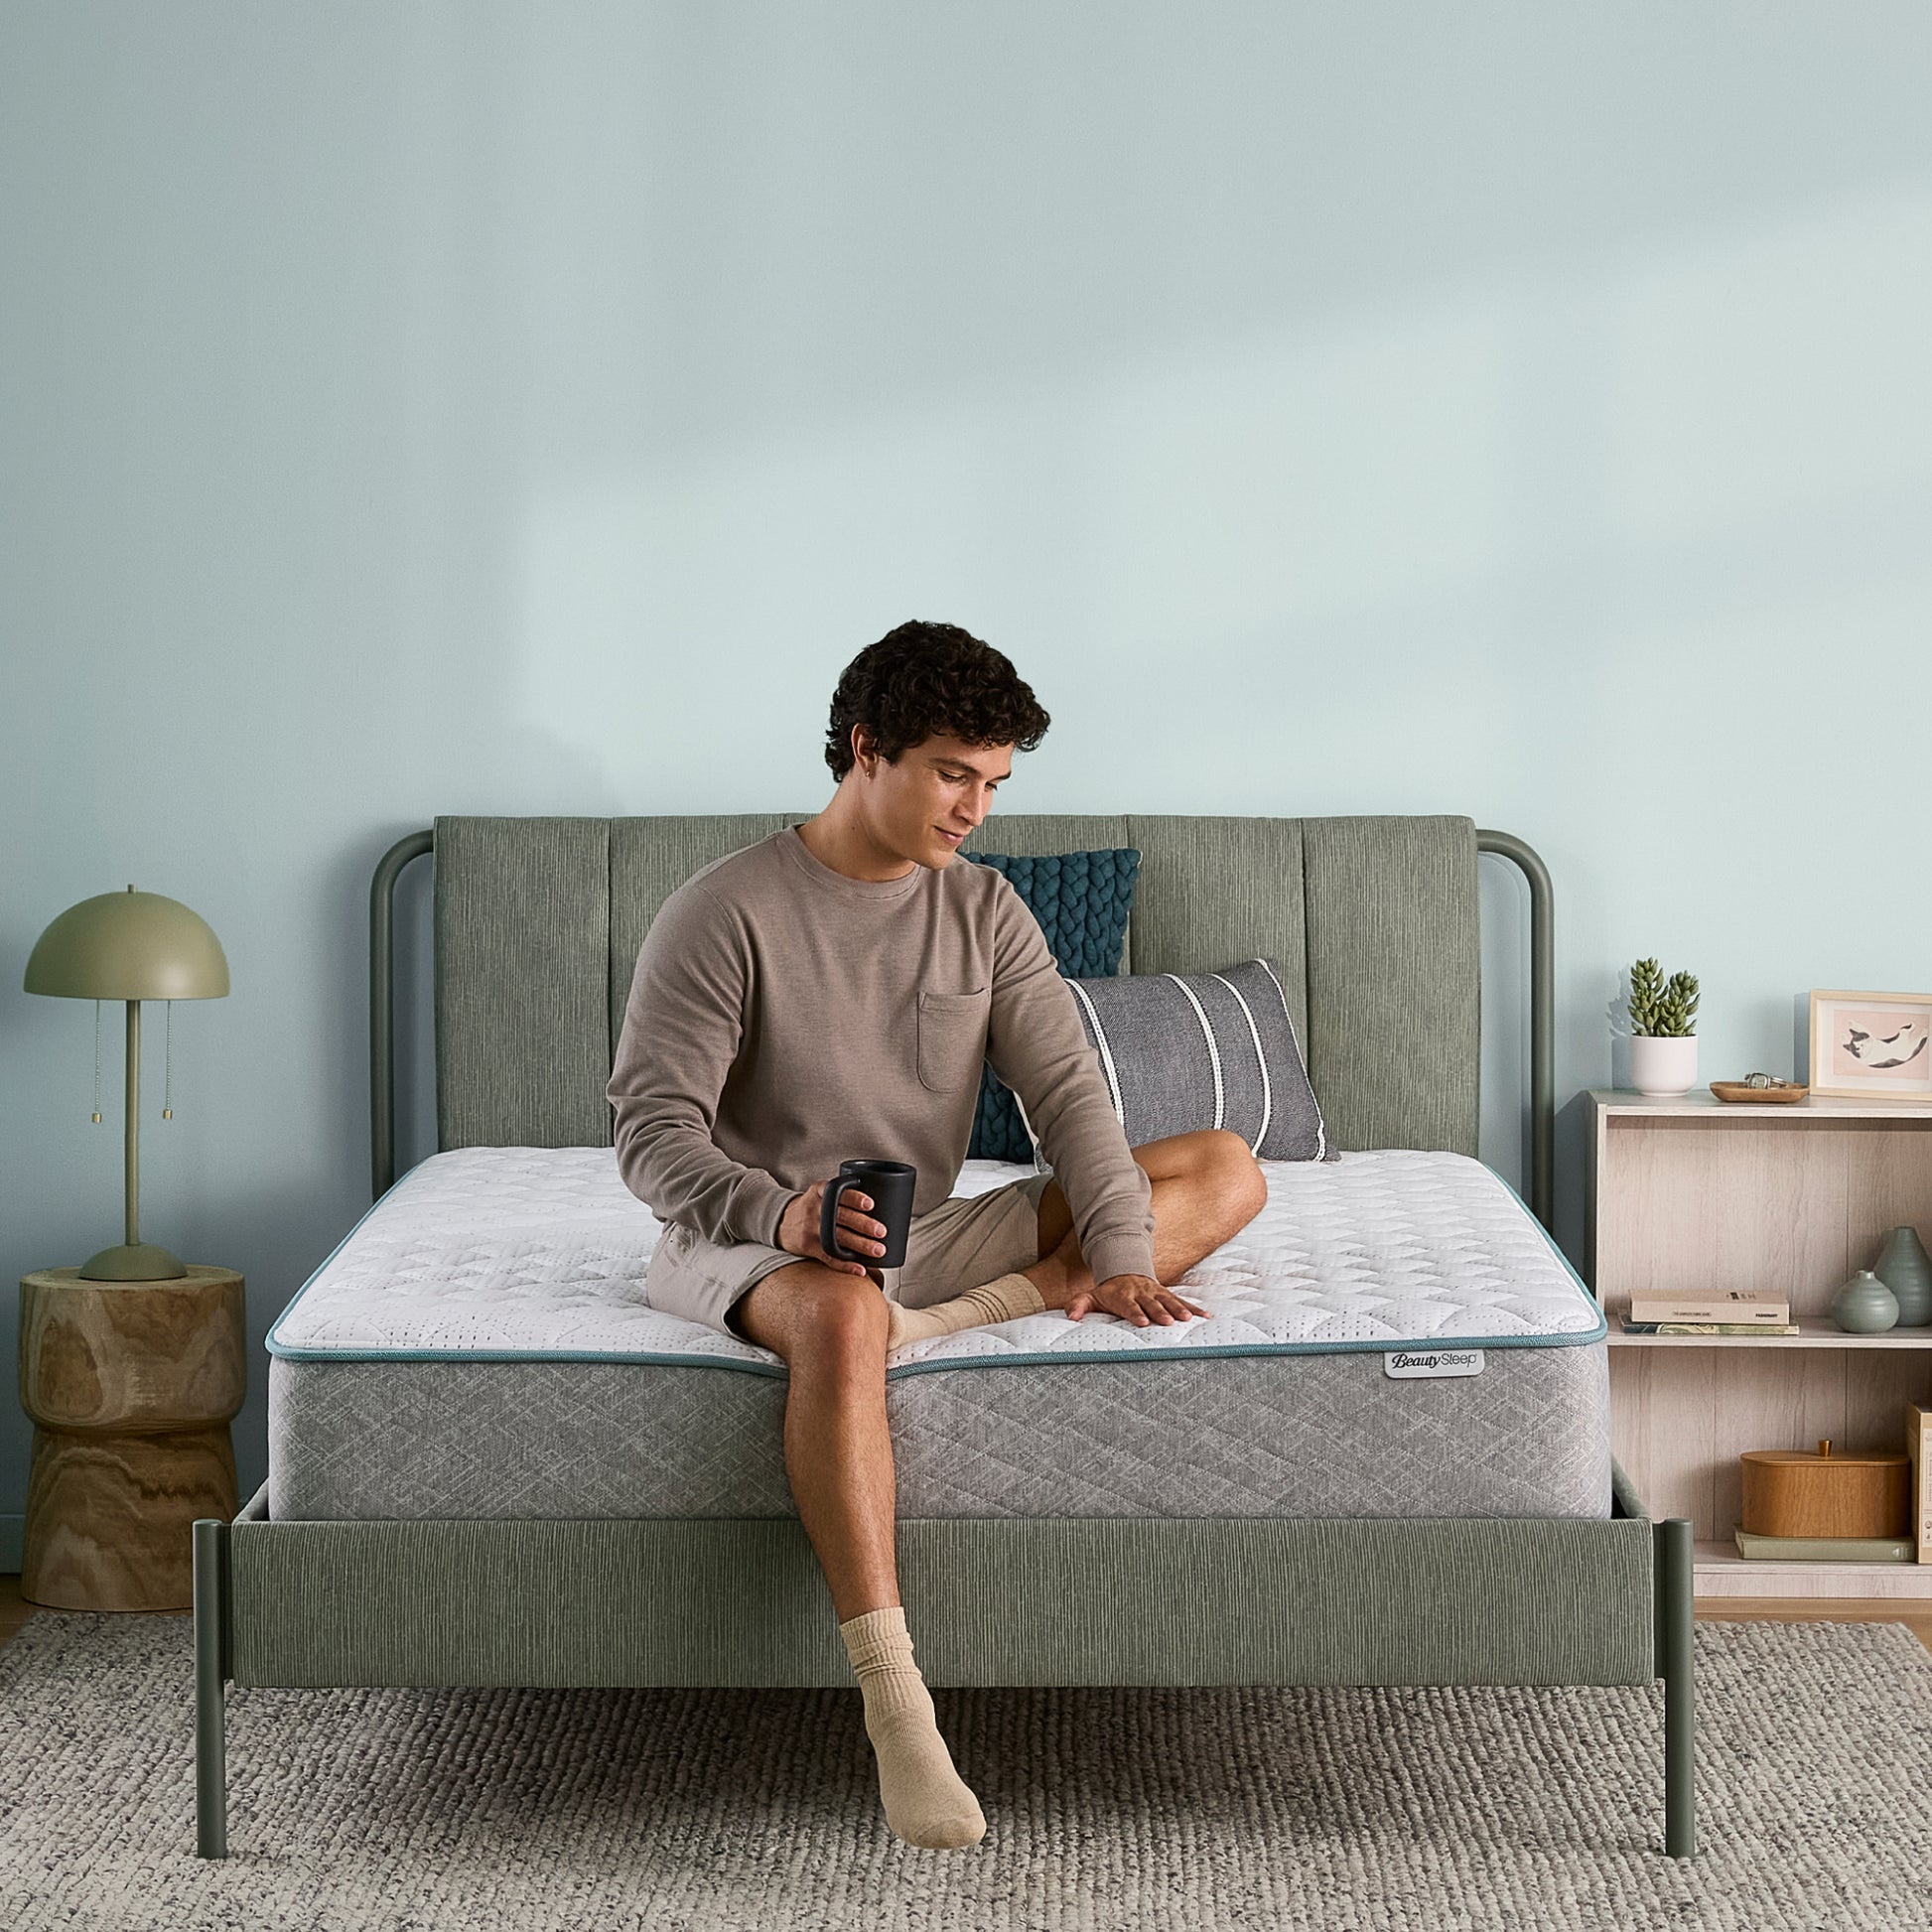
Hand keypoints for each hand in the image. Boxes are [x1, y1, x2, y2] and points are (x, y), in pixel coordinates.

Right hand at [777, 1179, 887, 1277]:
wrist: (782, 1221)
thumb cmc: (813, 1206)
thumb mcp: (820, 1192)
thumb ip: (842, 1195)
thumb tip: (882, 1202)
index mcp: (819, 1192)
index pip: (836, 1192)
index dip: (854, 1198)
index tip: (870, 1204)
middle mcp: (814, 1209)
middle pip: (841, 1217)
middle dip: (863, 1225)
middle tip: (881, 1231)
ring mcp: (811, 1229)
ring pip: (837, 1238)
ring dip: (860, 1245)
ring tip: (879, 1250)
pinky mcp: (809, 1247)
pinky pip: (829, 1257)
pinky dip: (846, 1265)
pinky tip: (861, 1269)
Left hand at [1065, 1273, 1209, 1325]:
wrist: (1124, 1272)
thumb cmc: (1107, 1292)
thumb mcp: (1090, 1296)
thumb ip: (1079, 1305)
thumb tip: (1070, 1316)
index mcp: (1121, 1295)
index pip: (1128, 1305)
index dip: (1135, 1313)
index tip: (1142, 1321)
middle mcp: (1140, 1292)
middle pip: (1150, 1303)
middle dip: (1159, 1312)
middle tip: (1167, 1322)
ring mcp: (1155, 1292)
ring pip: (1168, 1300)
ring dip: (1178, 1309)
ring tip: (1187, 1319)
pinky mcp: (1166, 1293)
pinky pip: (1181, 1300)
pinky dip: (1193, 1308)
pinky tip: (1206, 1316)